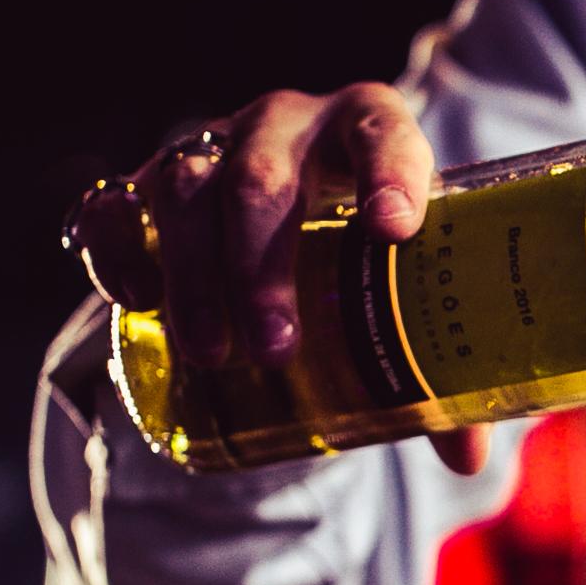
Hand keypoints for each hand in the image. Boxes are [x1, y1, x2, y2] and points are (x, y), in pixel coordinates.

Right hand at [70, 83, 489, 474]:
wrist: (302, 221)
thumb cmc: (377, 253)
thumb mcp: (413, 291)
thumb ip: (445, 365)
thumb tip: (467, 458)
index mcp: (369, 130)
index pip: (382, 132)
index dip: (389, 172)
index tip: (393, 231)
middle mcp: (289, 126)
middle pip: (265, 178)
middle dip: (262, 267)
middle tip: (276, 347)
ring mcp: (215, 146)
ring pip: (187, 190)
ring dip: (197, 276)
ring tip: (214, 355)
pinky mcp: (153, 178)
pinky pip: (118, 200)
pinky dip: (119, 249)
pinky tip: (137, 302)